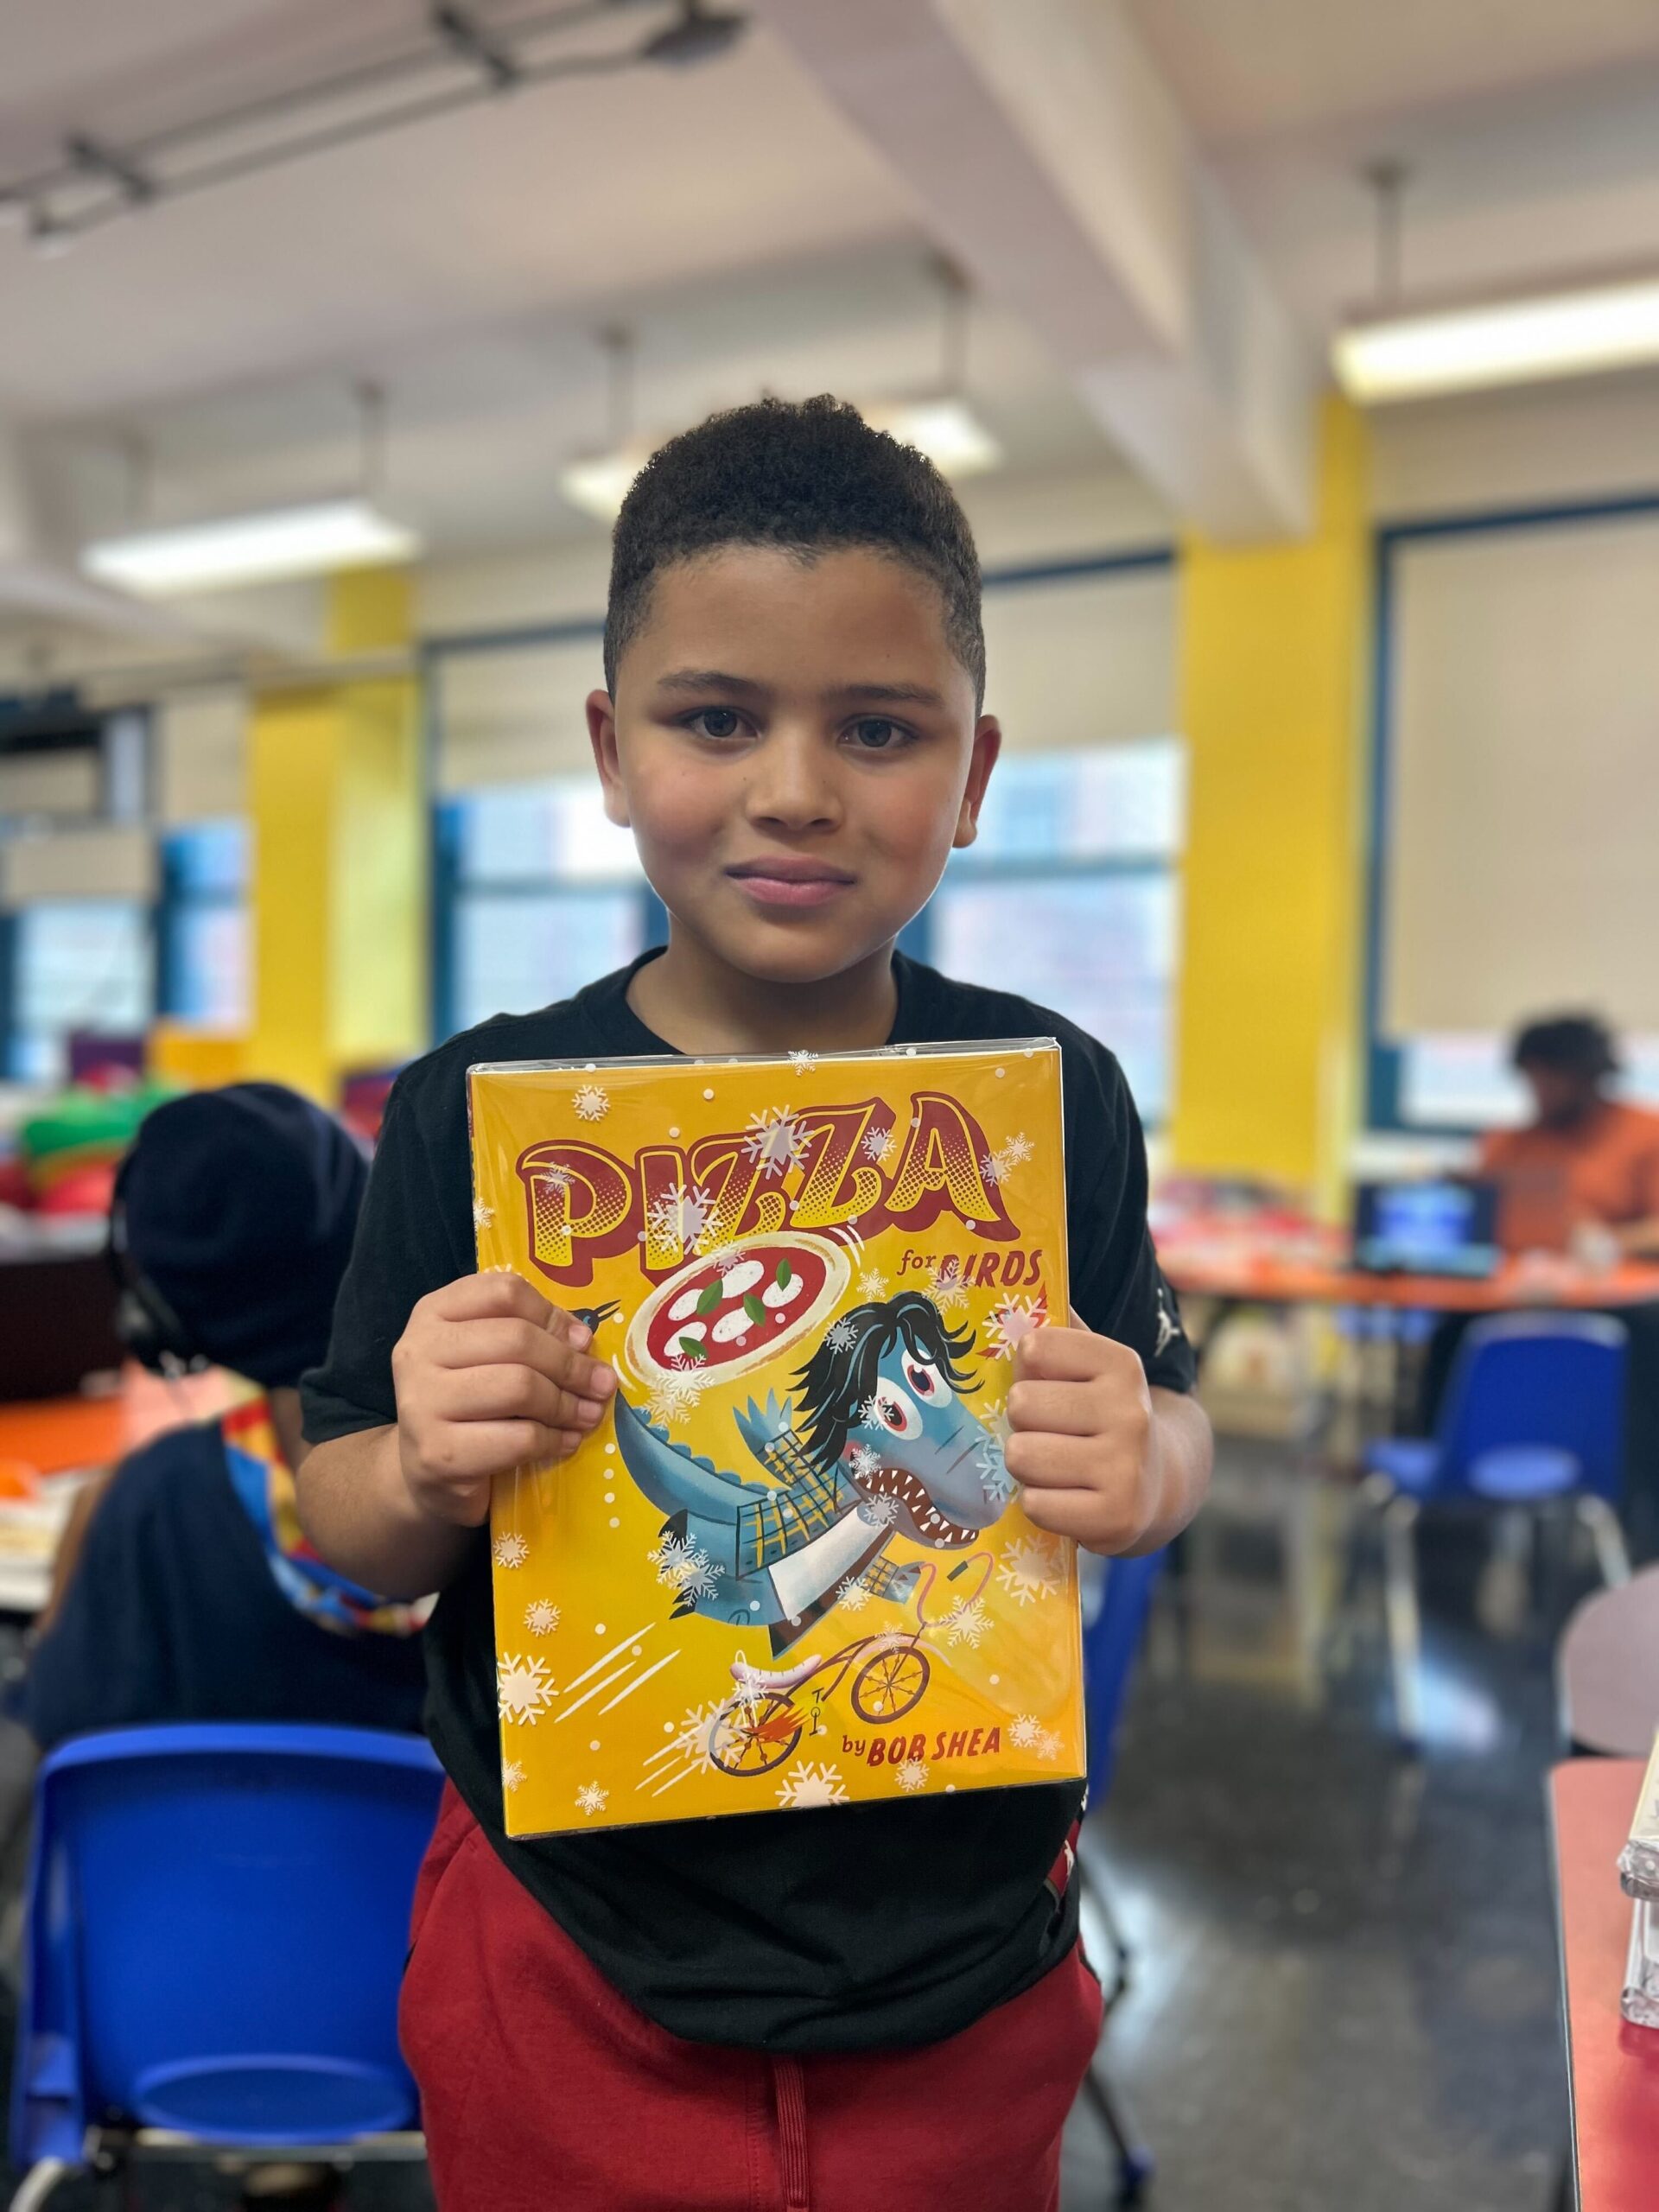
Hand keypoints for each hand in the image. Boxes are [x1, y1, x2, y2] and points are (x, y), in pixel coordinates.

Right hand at [391, 1271, 615, 1526]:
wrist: (424, 1474)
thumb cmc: (467, 1405)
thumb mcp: (486, 1357)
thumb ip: (526, 1335)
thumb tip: (582, 1340)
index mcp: (433, 1313)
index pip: (504, 1292)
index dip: (552, 1315)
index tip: (582, 1341)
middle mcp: (418, 1351)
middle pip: (517, 1339)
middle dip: (571, 1364)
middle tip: (601, 1384)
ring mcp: (422, 1403)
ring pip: (520, 1387)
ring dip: (567, 1404)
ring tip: (588, 1415)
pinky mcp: (439, 1454)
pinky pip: (519, 1439)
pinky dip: (554, 1440)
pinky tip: (566, 1442)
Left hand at [1005, 1308, 1157, 1554]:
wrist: (1157, 1483)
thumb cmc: (1101, 1415)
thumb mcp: (1090, 1366)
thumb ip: (1058, 1328)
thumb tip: (1011, 1300)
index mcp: (1121, 1364)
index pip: (1035, 1348)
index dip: (1026, 1369)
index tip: (1047, 1383)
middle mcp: (1130, 1411)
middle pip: (1021, 1404)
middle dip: (1021, 1421)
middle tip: (1047, 1432)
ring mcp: (1126, 1467)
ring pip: (1021, 1456)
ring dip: (1025, 1465)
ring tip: (1052, 1464)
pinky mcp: (1117, 1517)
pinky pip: (1035, 1504)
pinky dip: (1039, 1503)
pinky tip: (1064, 1497)